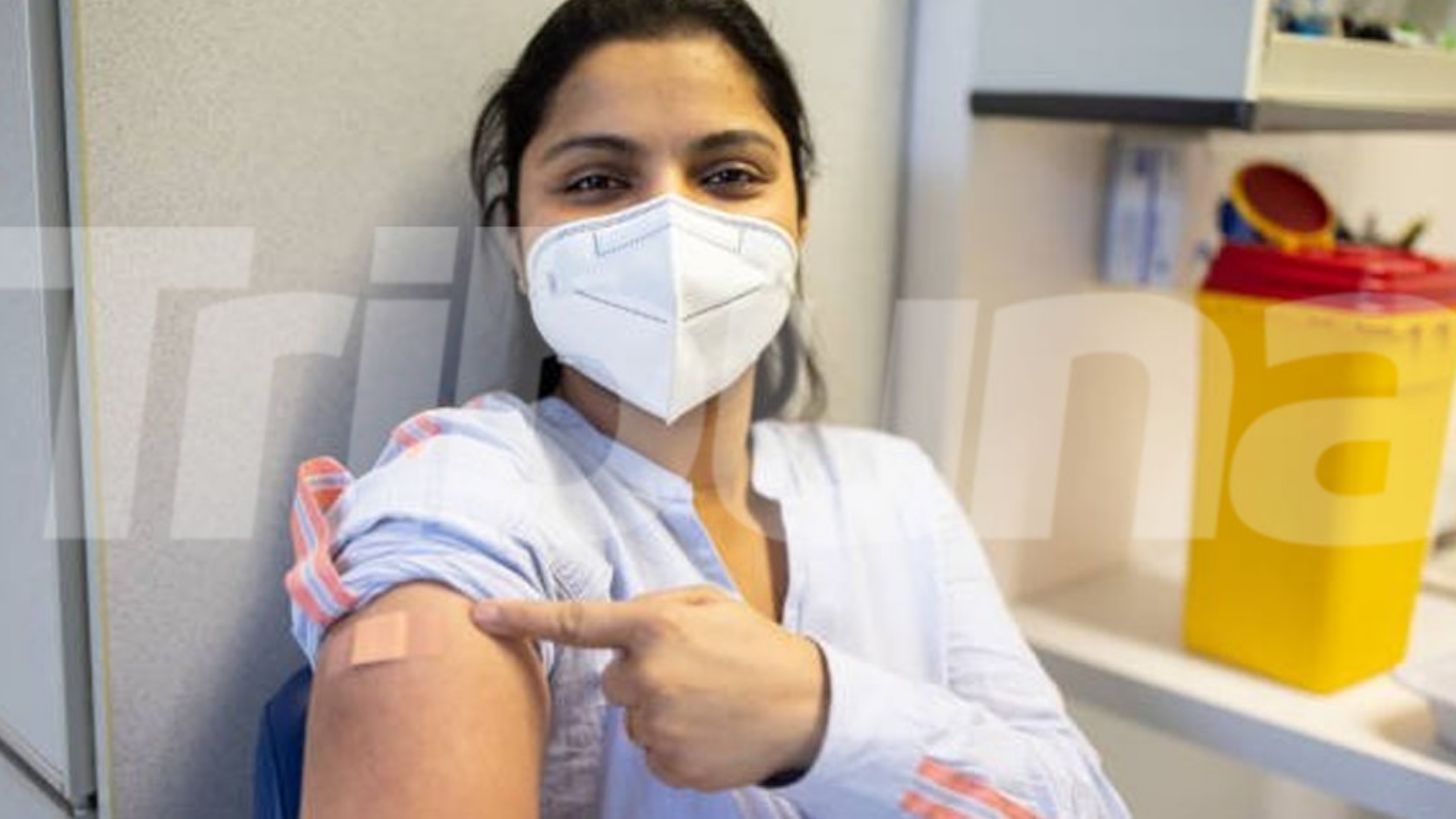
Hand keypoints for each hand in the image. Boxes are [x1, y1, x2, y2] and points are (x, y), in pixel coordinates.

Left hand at [471, 584, 827, 791]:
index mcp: (655, 626)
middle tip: (691, 671)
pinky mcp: (670, 764)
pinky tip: (709, 729)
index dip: (522, 617)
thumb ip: (654, 606)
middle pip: (611, 681)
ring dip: (659, 710)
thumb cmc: (756, 646)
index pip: (574, 622)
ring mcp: (658, 726)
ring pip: (632, 719)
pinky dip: (674, 743)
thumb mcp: (710, 603)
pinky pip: (650, 752)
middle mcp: (648, 676)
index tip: (479, 614)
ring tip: (709, 700)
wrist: (808, 707)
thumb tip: (610, 630)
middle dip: (641, 675)